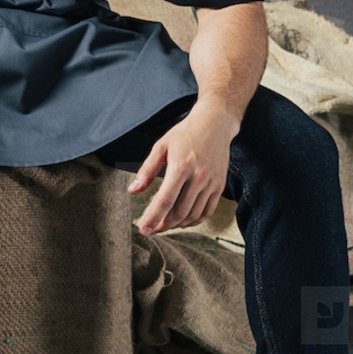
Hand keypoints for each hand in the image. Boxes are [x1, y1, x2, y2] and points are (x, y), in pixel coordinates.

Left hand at [128, 104, 235, 235]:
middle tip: (152, 229)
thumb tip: (133, 190)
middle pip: (179, 212)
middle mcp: (198, 177)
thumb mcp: (161, 146)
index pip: (165, 200)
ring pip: (193, 215)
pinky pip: (207, 211)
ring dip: (178, 225)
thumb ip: (147, 170)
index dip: (153, 218)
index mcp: (180, 167)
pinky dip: (194, 221)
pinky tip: (183, 221)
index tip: (144, 230)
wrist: (215, 123)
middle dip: (163, 225)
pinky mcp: (219, 186)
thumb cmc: (186, 133)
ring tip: (165, 225)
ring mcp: (211, 183)